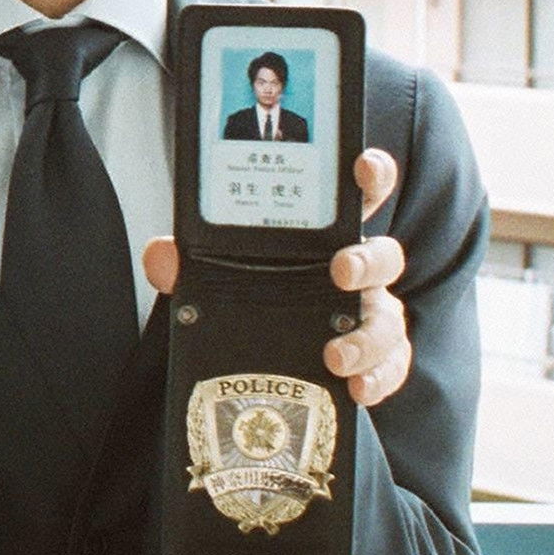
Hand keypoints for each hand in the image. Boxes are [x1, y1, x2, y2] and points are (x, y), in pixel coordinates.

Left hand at [141, 148, 414, 407]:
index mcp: (323, 239)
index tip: (363, 166)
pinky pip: (392, 367)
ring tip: (335, 355)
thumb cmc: (250, 299)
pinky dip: (379, 379)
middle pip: (384, 256)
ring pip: (391, 319)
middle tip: (341, 269)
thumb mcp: (214, 276)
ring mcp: (371, 316)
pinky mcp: (379, 359)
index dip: (370, 174)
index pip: (357, 196)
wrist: (256, 360)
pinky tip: (356, 388)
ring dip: (368, 336)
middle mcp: (356, 273)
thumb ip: (187, 264)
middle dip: (369, 259)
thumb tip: (162, 255)